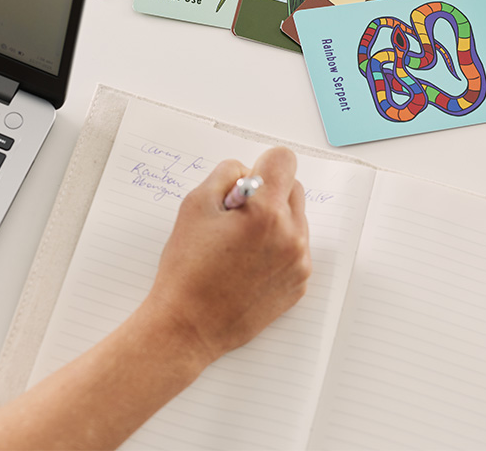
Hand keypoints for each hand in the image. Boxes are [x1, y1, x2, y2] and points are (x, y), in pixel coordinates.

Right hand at [145, 146, 310, 361]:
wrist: (188, 325)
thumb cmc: (186, 268)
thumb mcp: (194, 205)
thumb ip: (225, 175)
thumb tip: (247, 171)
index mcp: (266, 213)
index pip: (284, 160)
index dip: (261, 165)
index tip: (247, 182)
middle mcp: (291, 236)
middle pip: (293, 188)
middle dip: (268, 193)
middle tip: (236, 216)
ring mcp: (299, 263)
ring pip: (296, 220)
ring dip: (274, 222)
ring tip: (239, 246)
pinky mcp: (299, 284)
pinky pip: (296, 249)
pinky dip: (276, 249)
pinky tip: (247, 265)